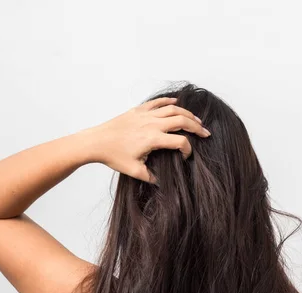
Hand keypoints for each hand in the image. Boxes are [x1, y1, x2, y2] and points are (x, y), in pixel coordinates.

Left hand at [86, 97, 210, 182]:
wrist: (95, 142)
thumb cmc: (113, 156)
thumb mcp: (134, 171)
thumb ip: (151, 177)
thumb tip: (163, 182)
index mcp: (152, 139)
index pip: (180, 141)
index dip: (188, 149)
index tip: (186, 156)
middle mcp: (151, 124)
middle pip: (182, 120)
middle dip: (197, 127)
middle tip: (206, 132)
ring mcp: (145, 115)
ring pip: (173, 108)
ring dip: (187, 114)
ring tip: (197, 120)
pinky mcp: (138, 110)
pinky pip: (158, 102)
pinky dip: (170, 101)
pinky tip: (178, 103)